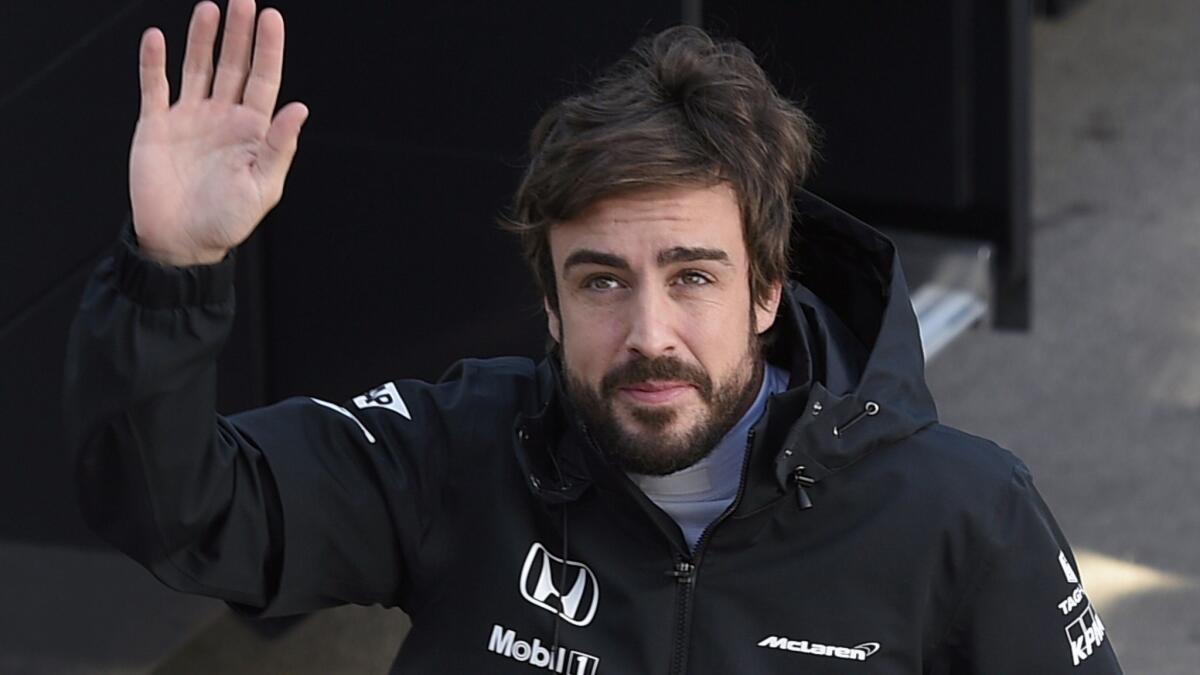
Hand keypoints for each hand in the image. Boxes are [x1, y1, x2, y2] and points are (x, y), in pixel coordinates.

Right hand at [129, 0, 307, 265]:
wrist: (180, 241)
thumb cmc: (227, 220)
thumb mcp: (262, 187)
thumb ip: (280, 146)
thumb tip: (300, 108)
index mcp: (251, 131)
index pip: (263, 80)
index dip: (268, 49)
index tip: (271, 17)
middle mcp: (222, 117)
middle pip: (233, 65)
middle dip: (238, 33)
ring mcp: (189, 118)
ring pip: (197, 68)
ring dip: (202, 39)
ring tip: (209, 8)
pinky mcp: (157, 125)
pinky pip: (154, 87)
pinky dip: (154, 62)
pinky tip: (157, 38)